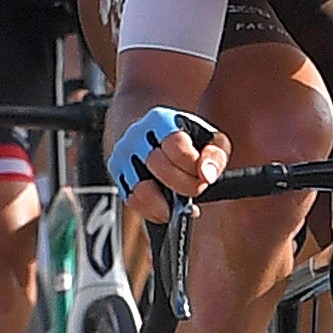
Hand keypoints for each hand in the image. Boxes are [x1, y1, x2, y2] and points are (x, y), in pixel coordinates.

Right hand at [111, 104, 224, 222]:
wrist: (147, 130)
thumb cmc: (183, 138)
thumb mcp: (207, 138)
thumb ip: (215, 155)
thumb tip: (206, 176)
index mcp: (160, 120)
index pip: (176, 145)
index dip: (193, 166)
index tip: (204, 176)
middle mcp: (136, 136)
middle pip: (158, 165)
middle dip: (184, 185)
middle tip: (196, 188)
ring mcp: (123, 156)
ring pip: (141, 190)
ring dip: (166, 203)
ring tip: (180, 203)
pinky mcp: (116, 175)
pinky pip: (133, 201)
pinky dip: (153, 211)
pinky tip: (166, 207)